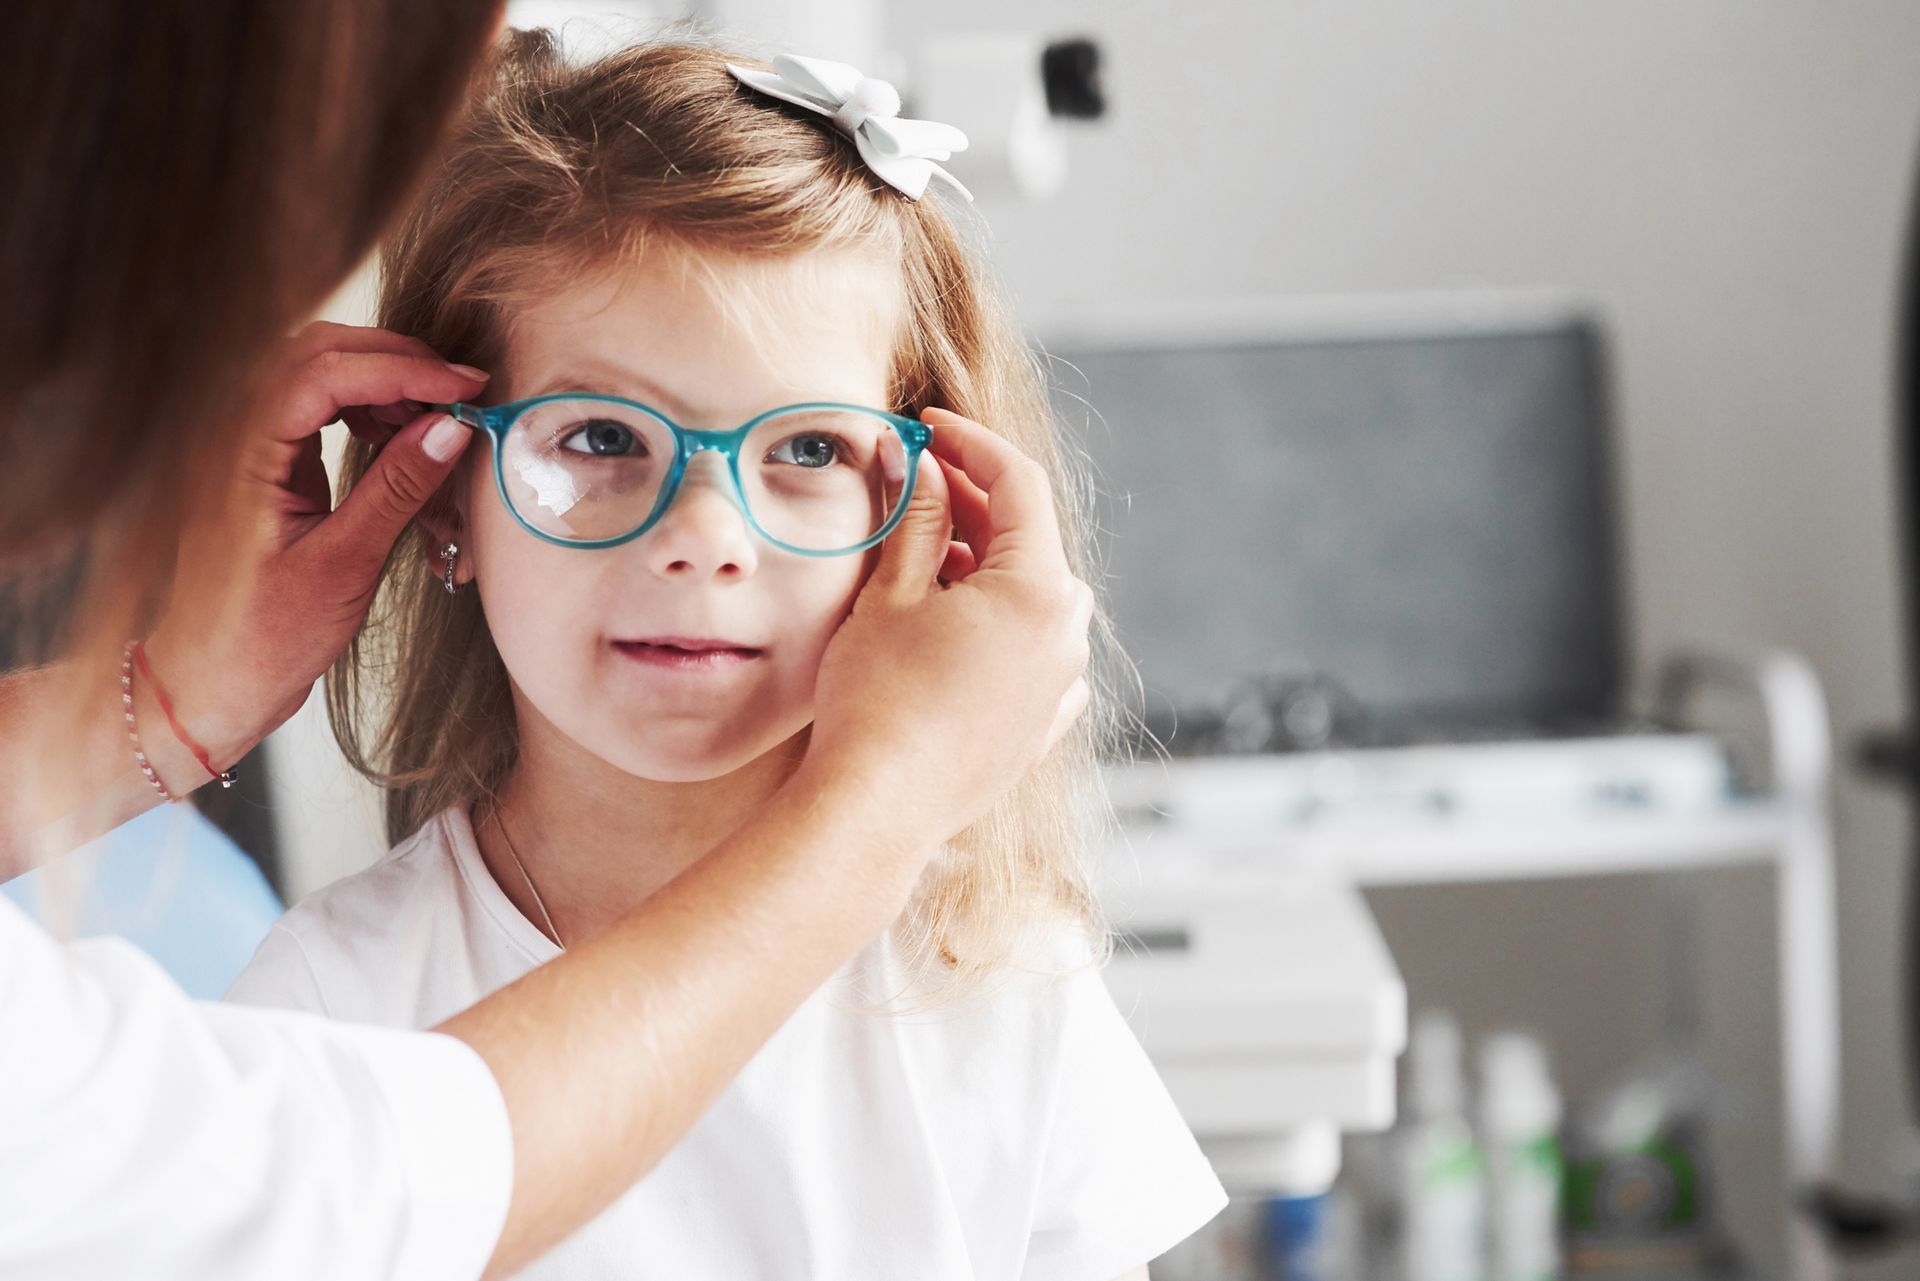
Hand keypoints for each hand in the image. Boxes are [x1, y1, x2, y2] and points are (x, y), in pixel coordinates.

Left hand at [144, 321, 489, 768]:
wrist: (213, 682)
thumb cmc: (265, 638)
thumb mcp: (344, 565)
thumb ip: (397, 488)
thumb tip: (453, 427)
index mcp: (243, 453)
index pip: (326, 372)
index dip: (403, 370)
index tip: (465, 389)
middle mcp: (237, 434)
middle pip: (318, 351)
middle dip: (396, 360)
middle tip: (460, 392)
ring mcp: (249, 445)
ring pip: (318, 371)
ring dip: (383, 381)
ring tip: (437, 419)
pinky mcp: (267, 463)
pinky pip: (317, 407)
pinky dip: (367, 407)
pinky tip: (401, 436)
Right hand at [798, 406, 1093, 852]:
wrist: (877, 808)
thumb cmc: (878, 698)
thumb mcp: (891, 591)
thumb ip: (914, 515)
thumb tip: (917, 460)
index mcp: (1040, 589)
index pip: (1018, 484)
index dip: (970, 444)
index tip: (927, 426)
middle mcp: (1066, 635)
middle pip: (1028, 540)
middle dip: (972, 505)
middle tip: (914, 483)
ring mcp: (1060, 684)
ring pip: (1030, 596)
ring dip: (981, 566)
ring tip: (918, 560)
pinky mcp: (1040, 724)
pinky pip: (1029, 652)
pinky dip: (993, 625)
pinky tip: (946, 626)